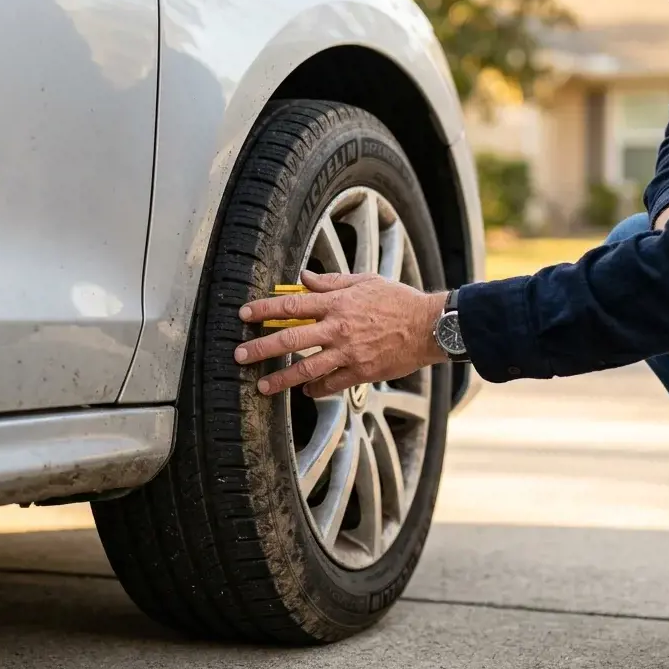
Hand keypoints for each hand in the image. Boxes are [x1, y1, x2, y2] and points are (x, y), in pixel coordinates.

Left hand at [234, 270, 447, 397]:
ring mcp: (349, 353)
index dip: (265, 309)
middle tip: (239, 356)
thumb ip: (331, 281)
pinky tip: (305, 391)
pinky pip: (332, 384)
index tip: (244, 314)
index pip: (292, 305)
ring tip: (263, 386)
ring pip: (307, 369)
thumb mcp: (364, 281)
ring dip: (282, 379)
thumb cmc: (398, 300)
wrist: (428, 326)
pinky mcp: (361, 372)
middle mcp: (338, 329)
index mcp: (337, 304)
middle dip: (261, 348)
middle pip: (290, 339)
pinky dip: (316, 389)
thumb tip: (303, 277)